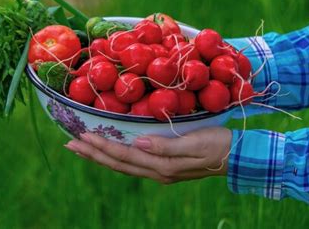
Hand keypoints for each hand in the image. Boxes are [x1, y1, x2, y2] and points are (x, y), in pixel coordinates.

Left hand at [64, 127, 231, 183]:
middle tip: (69, 143)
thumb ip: (167, 146)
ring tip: (81, 148)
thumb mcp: (195, 144)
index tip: (82, 136)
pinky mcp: (164, 166)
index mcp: (162, 166)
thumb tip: (139, 143)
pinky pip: (132, 163)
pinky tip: (108, 152)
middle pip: (117, 163)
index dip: (102, 146)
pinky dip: (115, 157)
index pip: (124, 155)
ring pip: (122, 165)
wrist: (238, 157)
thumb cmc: (219, 145)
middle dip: (92, 154)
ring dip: (99, 156)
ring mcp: (159, 170)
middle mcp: (156, 171)